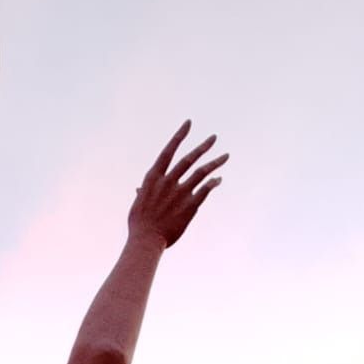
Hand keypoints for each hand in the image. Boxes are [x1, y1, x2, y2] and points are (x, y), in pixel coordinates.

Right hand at [127, 123, 227, 247]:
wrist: (146, 240)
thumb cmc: (139, 224)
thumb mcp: (138, 204)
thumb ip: (142, 192)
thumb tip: (138, 189)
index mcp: (154, 178)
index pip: (168, 151)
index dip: (179, 136)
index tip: (189, 124)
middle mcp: (168, 181)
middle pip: (189, 158)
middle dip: (203, 146)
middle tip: (214, 138)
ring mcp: (180, 192)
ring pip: (202, 172)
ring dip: (215, 163)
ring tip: (226, 156)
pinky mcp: (190, 205)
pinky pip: (206, 189)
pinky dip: (213, 182)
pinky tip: (219, 179)